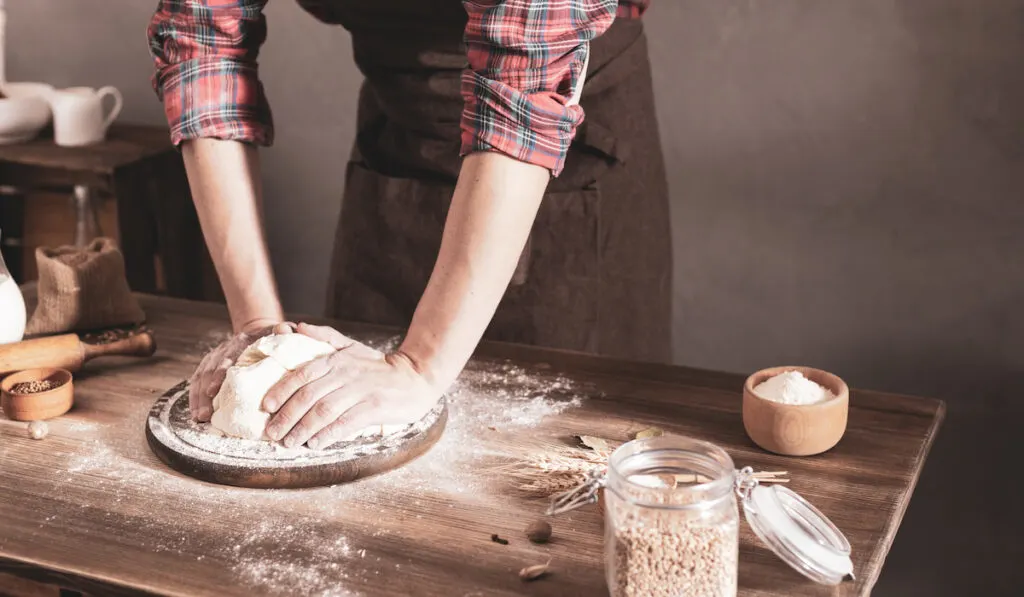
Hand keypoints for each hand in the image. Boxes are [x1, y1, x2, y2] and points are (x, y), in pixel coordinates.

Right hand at [189, 320, 293, 420]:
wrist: (255, 332)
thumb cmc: (270, 338)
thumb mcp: (278, 333)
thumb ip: (282, 332)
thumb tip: (283, 329)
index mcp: (239, 343)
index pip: (227, 358)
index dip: (219, 374)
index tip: (213, 391)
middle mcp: (222, 351)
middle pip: (209, 371)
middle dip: (204, 394)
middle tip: (205, 414)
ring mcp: (213, 359)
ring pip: (200, 378)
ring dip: (198, 399)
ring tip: (199, 418)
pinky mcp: (208, 367)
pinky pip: (196, 383)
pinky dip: (195, 399)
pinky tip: (196, 415)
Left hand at [261, 323, 442, 449]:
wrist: (415, 377)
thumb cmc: (378, 366)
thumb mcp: (352, 346)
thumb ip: (325, 337)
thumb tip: (298, 327)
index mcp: (336, 360)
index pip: (301, 375)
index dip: (280, 391)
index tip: (265, 407)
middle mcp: (345, 374)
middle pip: (308, 396)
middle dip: (286, 416)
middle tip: (271, 433)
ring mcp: (360, 391)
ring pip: (323, 411)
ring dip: (302, 429)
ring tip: (289, 442)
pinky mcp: (374, 407)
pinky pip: (346, 423)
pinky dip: (328, 435)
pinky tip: (315, 444)